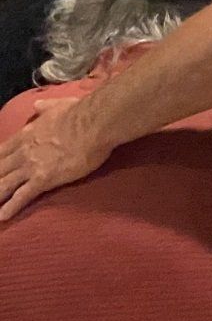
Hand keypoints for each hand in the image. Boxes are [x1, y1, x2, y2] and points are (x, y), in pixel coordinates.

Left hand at [0, 97, 110, 220]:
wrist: (93, 124)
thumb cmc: (79, 113)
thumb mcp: (57, 106)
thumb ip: (44, 107)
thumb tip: (38, 104)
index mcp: (26, 135)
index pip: (1, 151)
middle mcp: (23, 151)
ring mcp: (31, 166)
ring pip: (5, 183)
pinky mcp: (44, 178)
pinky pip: (23, 195)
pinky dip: (11, 206)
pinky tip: (3, 216)